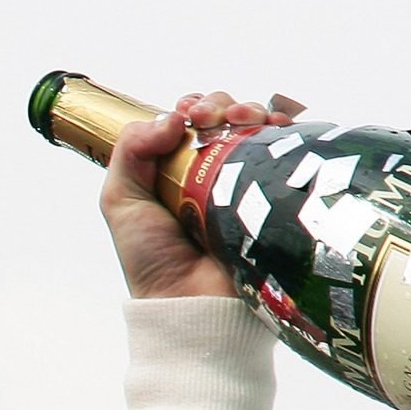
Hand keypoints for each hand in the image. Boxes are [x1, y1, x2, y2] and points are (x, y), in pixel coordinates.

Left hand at [102, 88, 294, 300]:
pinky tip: (277, 125)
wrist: (193, 304)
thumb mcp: (120, 201)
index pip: (191, 121)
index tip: (188, 115)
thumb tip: (172, 118)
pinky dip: (287, 130)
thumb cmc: (152, 261)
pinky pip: (290, 154)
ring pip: (258, 130)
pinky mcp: (277, 199)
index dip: (192, 107)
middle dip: (221, 105)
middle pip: (226, 118)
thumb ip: (130, 152)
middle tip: (211, 119)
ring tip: (245, 119)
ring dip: (253, 111)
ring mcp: (248, 185)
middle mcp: (214, 174)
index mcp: (177, 170)